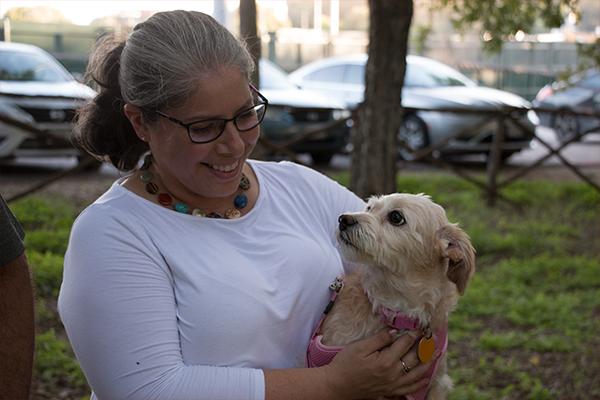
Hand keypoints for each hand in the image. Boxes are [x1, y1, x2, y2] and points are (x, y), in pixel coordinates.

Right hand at [323, 329, 440, 398]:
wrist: (337, 385)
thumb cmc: (346, 364)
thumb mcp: (360, 347)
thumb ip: (379, 339)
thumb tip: (395, 331)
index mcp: (386, 361)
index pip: (404, 344)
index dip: (413, 334)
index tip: (420, 327)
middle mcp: (392, 374)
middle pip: (414, 358)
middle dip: (424, 346)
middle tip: (432, 337)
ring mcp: (392, 385)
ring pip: (416, 374)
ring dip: (428, 363)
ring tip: (437, 353)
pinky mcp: (389, 392)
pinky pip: (409, 389)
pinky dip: (420, 384)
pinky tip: (426, 378)